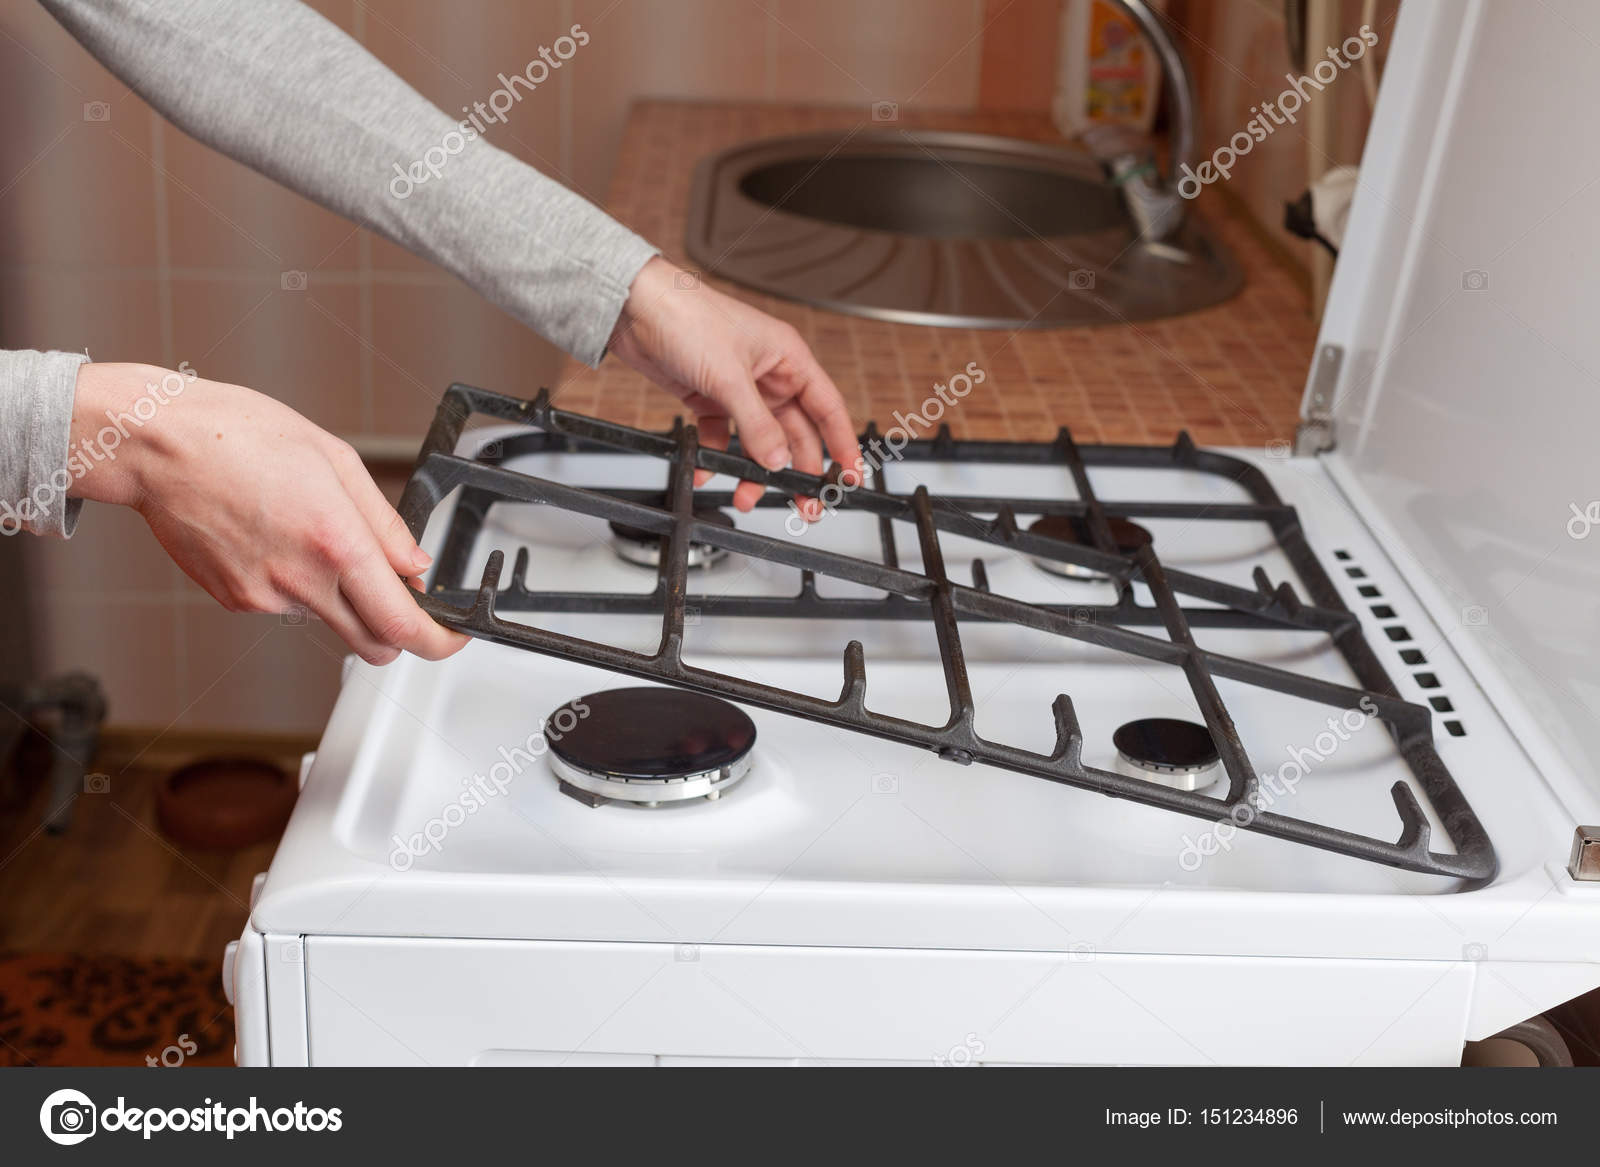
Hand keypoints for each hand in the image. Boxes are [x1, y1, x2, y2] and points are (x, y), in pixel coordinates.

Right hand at [68, 362, 468, 664]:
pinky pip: (286, 606)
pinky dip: (298, 586)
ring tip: (313, 537)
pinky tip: (277, 540)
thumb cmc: (238, 435)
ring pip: (329, 622)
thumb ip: (384, 523)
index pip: (402, 623)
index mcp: (335, 541)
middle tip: (407, 604)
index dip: (438, 641)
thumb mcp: (335, 460)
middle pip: (374, 645)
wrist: (157, 445)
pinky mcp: (235, 600)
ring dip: (342, 599)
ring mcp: (264, 597)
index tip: (452, 636)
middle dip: (399, 634)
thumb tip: (417, 565)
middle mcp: (301, 580)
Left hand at [607, 257, 861, 515]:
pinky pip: (722, 437)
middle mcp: (768, 375)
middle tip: (804, 505)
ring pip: (759, 441)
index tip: (849, 476)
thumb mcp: (729, 376)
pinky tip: (707, 472)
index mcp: (788, 359)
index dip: (842, 444)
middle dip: (798, 471)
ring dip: (754, 471)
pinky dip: (716, 458)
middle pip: (795, 433)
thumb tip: (779, 460)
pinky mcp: (709, 397)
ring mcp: (738, 389)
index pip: (827, 409)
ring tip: (747, 496)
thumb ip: (757, 424)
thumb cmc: (687, 316)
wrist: (635, 308)